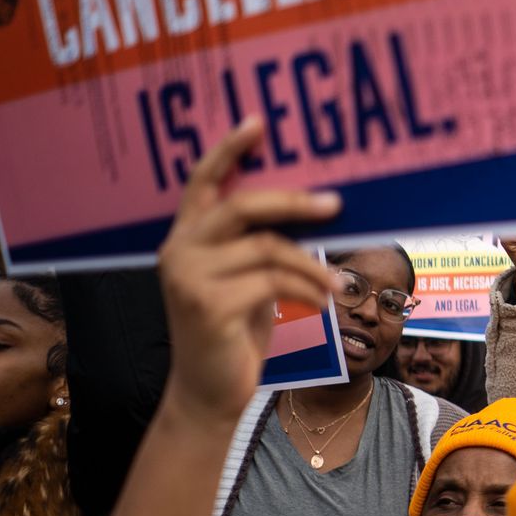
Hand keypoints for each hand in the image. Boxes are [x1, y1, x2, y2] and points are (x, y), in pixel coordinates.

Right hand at [155, 118, 338, 423]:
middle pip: (243, 205)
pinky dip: (305, 289)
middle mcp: (179, 249)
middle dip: (295, 202)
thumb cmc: (234, 331)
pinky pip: (272, 282)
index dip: (229, 150)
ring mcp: (188, 277)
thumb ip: (258, 244)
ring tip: (336, 284)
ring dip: (311, 264)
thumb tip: (315, 208)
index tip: (258, 123)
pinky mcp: (207, 305)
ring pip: (268, 247)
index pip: (203, 181)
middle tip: (337, 204)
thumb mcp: (246, 279)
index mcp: (187, 236)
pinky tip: (320, 303)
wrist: (209, 392)